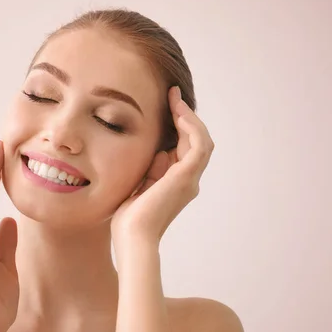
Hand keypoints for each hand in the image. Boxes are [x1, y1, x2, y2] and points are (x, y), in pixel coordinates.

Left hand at [111, 87, 214, 246]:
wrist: (132, 236)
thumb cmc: (129, 217)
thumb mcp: (139, 184)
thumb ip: (150, 169)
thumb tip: (158, 151)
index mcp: (177, 182)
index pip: (185, 147)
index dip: (179, 125)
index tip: (167, 104)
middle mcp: (188, 180)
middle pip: (195, 140)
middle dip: (185, 116)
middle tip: (172, 94)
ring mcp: (189, 179)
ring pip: (202, 140)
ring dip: (190, 117)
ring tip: (175, 100)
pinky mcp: (186, 177)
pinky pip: (199, 145)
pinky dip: (192, 127)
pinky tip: (178, 114)